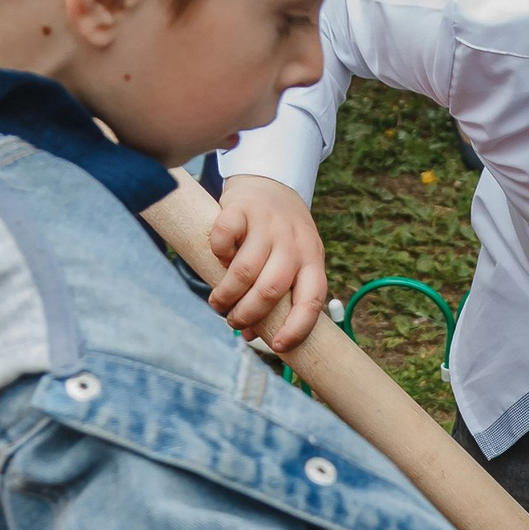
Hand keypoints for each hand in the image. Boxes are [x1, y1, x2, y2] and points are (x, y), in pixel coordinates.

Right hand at [202, 173, 329, 354]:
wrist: (270, 183)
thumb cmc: (280, 237)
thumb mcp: (291, 261)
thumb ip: (278, 295)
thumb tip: (251, 335)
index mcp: (312, 259)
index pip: (312, 300)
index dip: (298, 327)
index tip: (279, 346)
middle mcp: (293, 243)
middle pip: (271, 290)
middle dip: (248, 314)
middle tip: (232, 321)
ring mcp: (268, 224)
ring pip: (245, 271)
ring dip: (226, 294)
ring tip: (218, 302)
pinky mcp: (241, 208)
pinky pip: (224, 237)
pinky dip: (217, 254)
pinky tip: (216, 260)